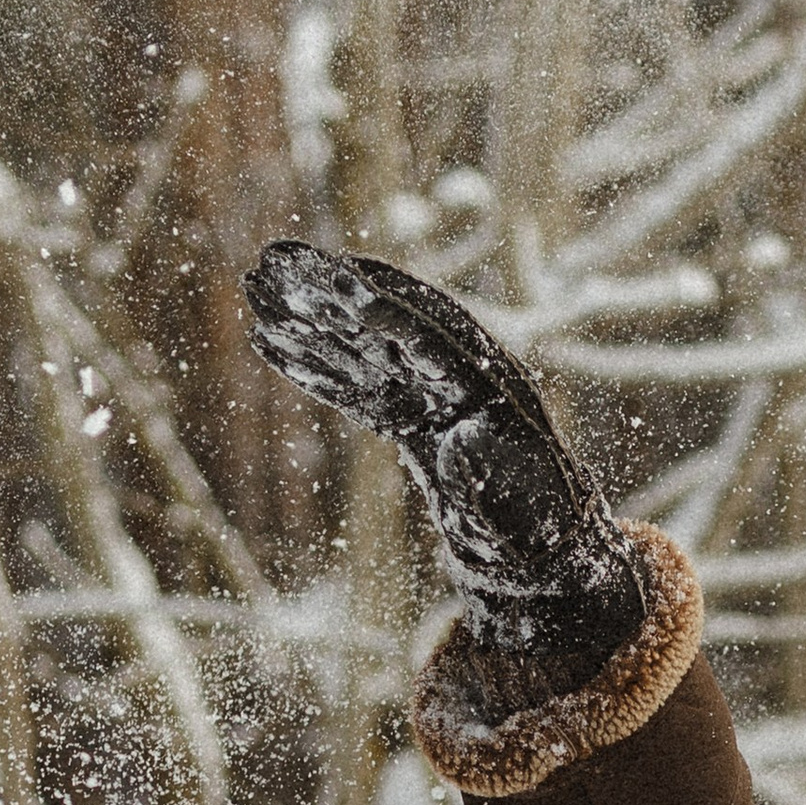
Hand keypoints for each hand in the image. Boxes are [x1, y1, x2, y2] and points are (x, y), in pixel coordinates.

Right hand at [243, 240, 643, 696]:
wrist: (547, 545)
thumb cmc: (536, 535)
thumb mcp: (518, 519)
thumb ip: (488, 482)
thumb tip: (463, 440)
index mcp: (493, 393)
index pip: (435, 343)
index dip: (394, 318)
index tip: (349, 292)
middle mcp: (461, 378)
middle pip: (390, 322)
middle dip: (333, 291)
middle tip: (276, 259)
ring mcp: (432, 393)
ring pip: (365, 347)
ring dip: (311, 318)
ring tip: (258, 283)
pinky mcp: (411, 414)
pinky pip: (357, 385)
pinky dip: (315, 366)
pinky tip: (272, 342)